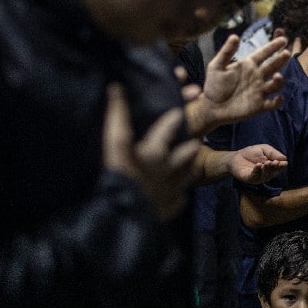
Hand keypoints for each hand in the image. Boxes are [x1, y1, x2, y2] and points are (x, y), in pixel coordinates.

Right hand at [102, 84, 199, 220]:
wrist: (123, 219)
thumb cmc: (118, 177)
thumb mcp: (115, 145)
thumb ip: (117, 116)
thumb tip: (117, 88)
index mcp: (156, 151)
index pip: (170, 126)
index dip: (175, 116)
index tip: (179, 111)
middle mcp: (169, 169)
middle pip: (189, 151)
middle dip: (191, 144)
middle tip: (192, 140)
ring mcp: (172, 189)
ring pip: (189, 173)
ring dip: (188, 167)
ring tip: (187, 163)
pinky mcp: (170, 208)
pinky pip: (179, 197)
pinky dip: (178, 194)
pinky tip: (175, 192)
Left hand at [199, 34, 289, 126]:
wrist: (211, 107)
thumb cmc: (213, 85)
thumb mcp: (216, 66)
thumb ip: (226, 52)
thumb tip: (235, 36)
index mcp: (248, 65)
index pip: (263, 53)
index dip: (273, 46)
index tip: (283, 39)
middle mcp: (257, 76)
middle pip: (273, 66)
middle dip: (280, 59)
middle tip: (286, 53)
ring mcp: (259, 91)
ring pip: (275, 84)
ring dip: (279, 80)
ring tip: (277, 76)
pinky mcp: (259, 106)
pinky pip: (273, 103)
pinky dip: (278, 101)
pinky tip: (278, 97)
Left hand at [228, 144, 287, 184]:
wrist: (236, 157)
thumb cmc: (251, 153)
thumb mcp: (264, 149)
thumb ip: (274, 153)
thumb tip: (285, 159)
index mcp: (271, 167)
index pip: (279, 168)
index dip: (281, 166)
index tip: (280, 162)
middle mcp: (266, 174)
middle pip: (273, 172)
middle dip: (274, 167)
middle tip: (273, 162)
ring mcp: (258, 178)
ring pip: (265, 176)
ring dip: (266, 169)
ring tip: (265, 163)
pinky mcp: (249, 179)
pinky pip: (255, 177)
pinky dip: (257, 171)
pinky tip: (258, 165)